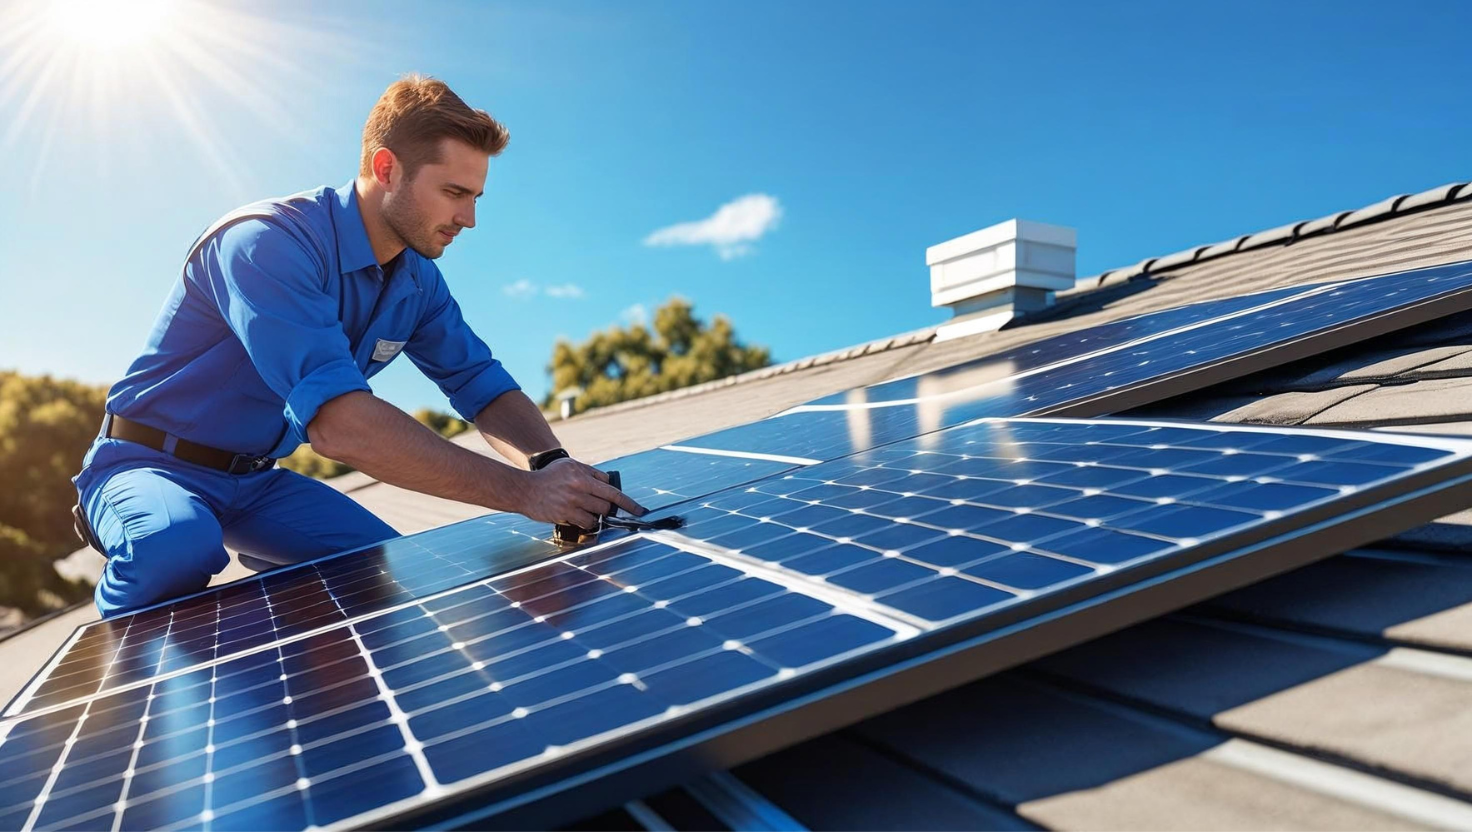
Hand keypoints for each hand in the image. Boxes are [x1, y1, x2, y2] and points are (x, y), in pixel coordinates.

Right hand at [518, 458, 647, 527]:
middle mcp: (578, 486)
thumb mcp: (569, 466)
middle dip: (606, 508)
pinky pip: (586, 523)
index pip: (612, 489)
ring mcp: (571, 501)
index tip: (640, 510)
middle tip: (596, 506)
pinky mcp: (564, 514)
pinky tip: (577, 517)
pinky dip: (586, 522)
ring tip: (582, 509)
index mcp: (581, 474)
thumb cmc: (548, 477)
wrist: (524, 489)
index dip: (628, 502)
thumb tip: (609, 484)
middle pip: (607, 503)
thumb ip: (590, 473)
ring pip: (598, 515)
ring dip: (595, 515)